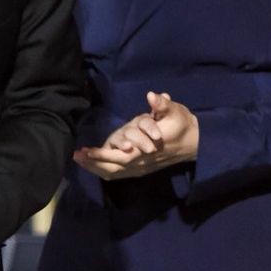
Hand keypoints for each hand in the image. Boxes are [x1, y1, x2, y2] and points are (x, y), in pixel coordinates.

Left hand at [74, 92, 198, 179]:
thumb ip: (163, 105)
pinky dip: (104, 171)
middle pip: (113, 168)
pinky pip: (119, 174)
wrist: (196, 143)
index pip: (122, 156)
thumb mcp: (175, 111)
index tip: (87, 150)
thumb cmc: (182, 125)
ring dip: (95, 168)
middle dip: (93, 162)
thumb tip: (153, 96)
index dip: (103, 155)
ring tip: (79, 159)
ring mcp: (141, 168)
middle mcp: (142, 161)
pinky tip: (93, 166)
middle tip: (75, 155)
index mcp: (148, 149)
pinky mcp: (141, 170)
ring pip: (114, 173)